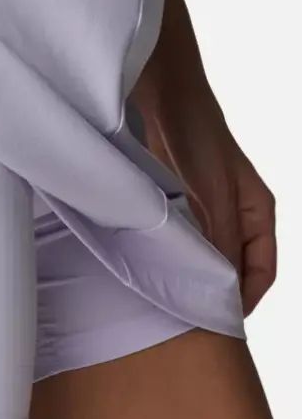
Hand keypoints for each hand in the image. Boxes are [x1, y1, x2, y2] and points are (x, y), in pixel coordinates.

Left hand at [132, 76, 275, 316]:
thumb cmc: (198, 140)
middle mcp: (237, 212)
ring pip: (207, 251)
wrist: (167, 96)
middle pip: (235, 264)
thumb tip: (220, 286)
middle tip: (191, 316)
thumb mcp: (213, 196)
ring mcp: (208, 204)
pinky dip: (176, 251)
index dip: (245, 298)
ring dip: (194, 271)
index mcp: (258, 213)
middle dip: (217, 290)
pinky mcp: (181, 196)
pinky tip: (157, 264)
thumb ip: (219, 240)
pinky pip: (185, 235)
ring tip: (171, 296)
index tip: (220, 322)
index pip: (262, 270)